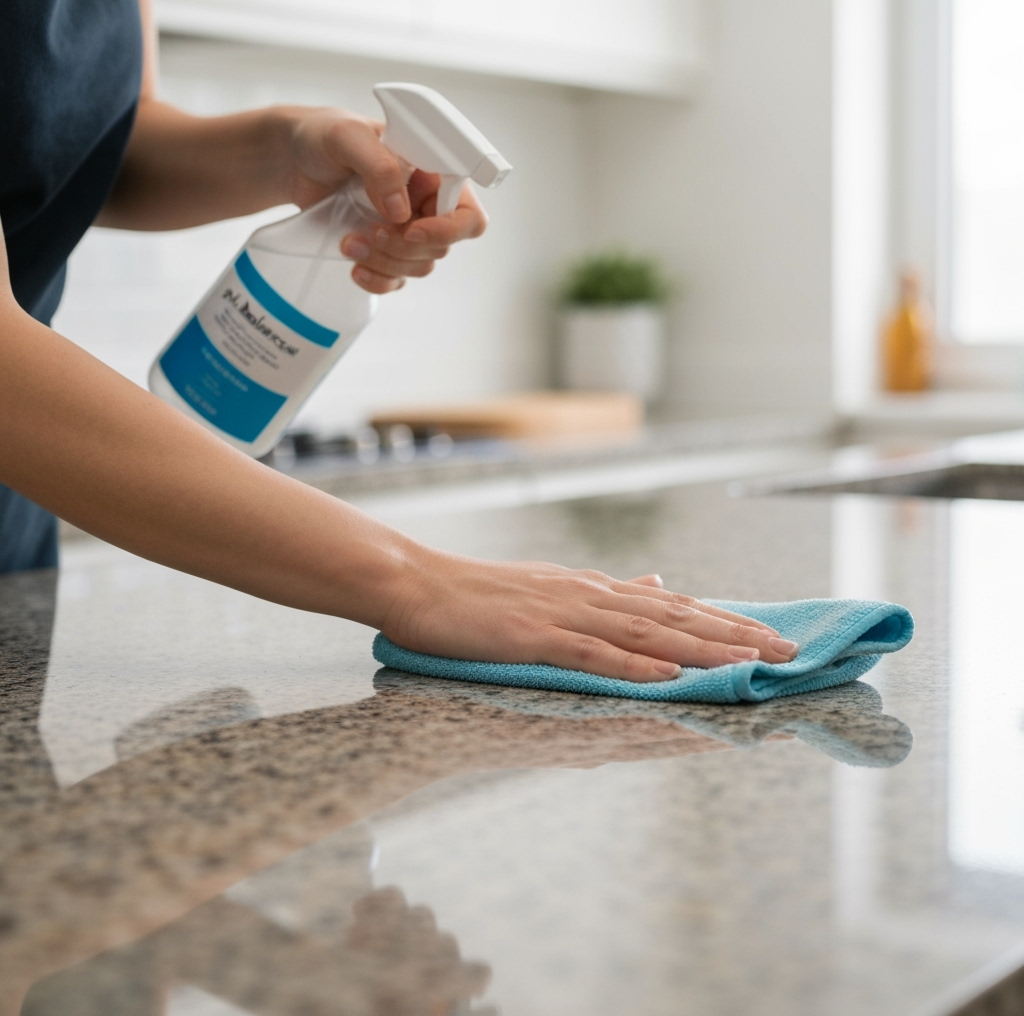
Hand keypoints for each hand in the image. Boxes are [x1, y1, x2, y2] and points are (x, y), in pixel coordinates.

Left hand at [287, 108, 487, 293]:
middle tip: (370, 232)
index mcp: (434, 173)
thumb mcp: (348, 137)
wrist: (292, 160)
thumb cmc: (324, 136)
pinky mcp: (386, 250)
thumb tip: (401, 211)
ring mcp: (408, 230)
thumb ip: (379, 166)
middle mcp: (427, 205)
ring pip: (418, 266)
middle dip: (403, 247)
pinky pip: (396, 279)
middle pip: (441, 247)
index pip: (467, 214)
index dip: (448, 229)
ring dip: (385, 262)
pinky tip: (356, 269)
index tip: (411, 229)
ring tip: (348, 243)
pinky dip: (378, 281)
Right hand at [381, 553, 800, 682]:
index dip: (725, 618)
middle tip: (787, 649)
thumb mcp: (551, 584)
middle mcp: (589, 595)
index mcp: (593, 587)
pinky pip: (593, 655)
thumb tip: (659, 583)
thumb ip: (608, 591)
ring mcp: (563, 614)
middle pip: (675, 615)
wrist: (417, 581)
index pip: (673, 603)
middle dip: (734, 632)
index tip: (769, 633)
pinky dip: (636, 666)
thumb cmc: (477, 592)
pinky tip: (670, 676)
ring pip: (647, 632)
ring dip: (703, 647)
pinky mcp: (534, 636)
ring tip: (751, 661)